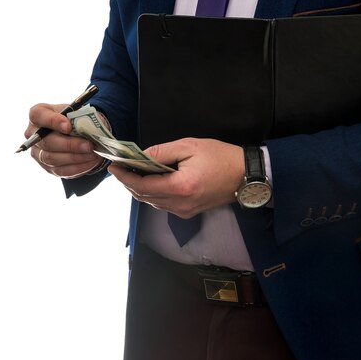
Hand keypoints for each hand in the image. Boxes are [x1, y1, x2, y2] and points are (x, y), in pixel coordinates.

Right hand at [26, 103, 103, 177]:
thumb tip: (91, 129)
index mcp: (38, 115)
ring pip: (53, 159)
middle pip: (47, 142)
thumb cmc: (74, 119)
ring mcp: (38, 153)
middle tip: (89, 145)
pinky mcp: (47, 167)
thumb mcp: (76, 112)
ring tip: (93, 154)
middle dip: (70, 145)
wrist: (76, 132)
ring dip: (76, 157)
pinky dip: (78, 167)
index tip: (68, 126)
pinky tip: (91, 161)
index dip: (53, 121)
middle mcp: (33, 134)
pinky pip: (61, 170)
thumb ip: (80, 117)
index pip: (39, 116)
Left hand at [107, 138, 244, 217]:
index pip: (142, 186)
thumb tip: (141, 156)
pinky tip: (151, 182)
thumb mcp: (190, 146)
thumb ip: (163, 151)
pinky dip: (153, 194)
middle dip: (129, 183)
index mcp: (180, 187)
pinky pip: (164, 205)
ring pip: (152, 203)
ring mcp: (185, 211)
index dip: (125, 177)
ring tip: (133, 173)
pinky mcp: (189, 213)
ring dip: (140, 190)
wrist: (246, 176)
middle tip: (121, 168)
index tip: (114, 167)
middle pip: (144, 197)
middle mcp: (180, 204)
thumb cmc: (221, 157)